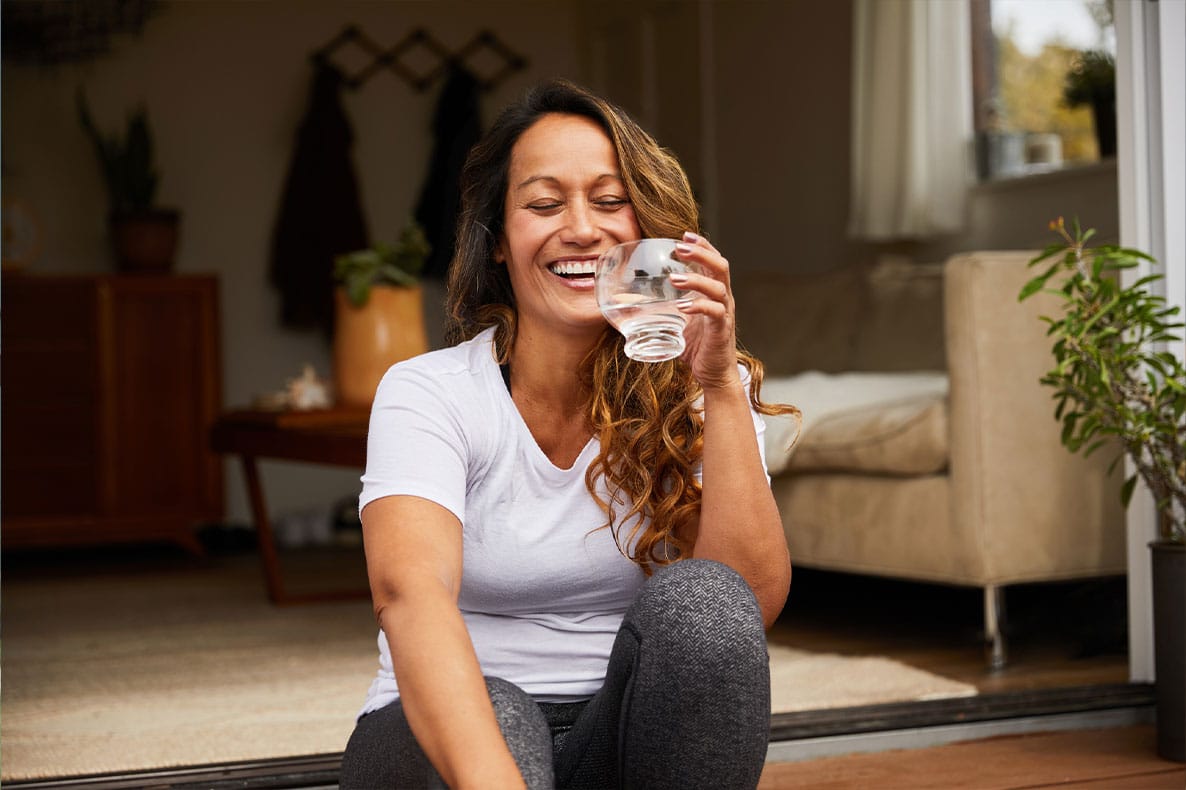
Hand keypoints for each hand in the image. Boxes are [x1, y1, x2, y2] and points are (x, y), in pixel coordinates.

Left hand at [670, 231, 741, 389]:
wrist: (714, 374)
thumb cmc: (697, 347)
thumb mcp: (677, 321)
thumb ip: (661, 308)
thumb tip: (629, 300)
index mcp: (714, 292)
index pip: (713, 261)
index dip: (702, 246)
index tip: (684, 235)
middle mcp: (723, 298)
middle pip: (720, 266)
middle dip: (701, 253)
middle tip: (680, 247)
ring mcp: (725, 313)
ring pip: (718, 287)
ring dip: (696, 279)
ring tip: (675, 279)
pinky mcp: (722, 330)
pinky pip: (714, 312)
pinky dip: (699, 306)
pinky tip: (683, 306)